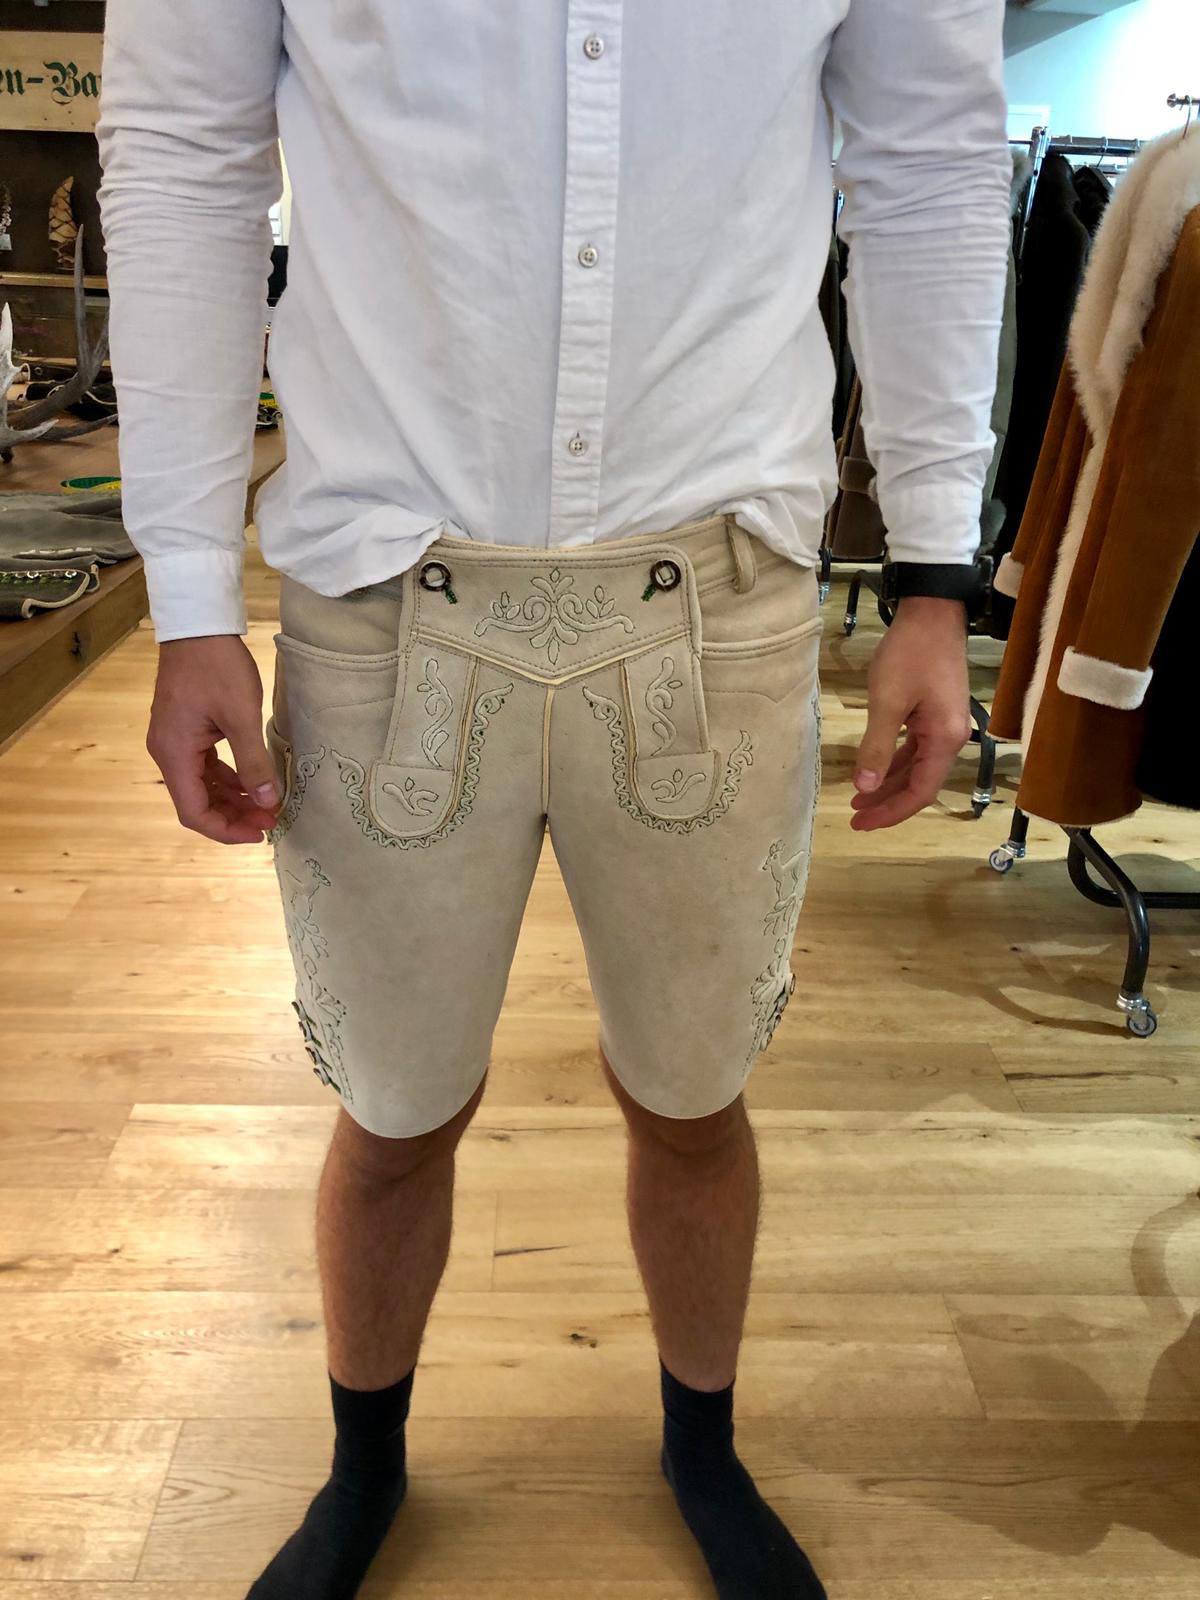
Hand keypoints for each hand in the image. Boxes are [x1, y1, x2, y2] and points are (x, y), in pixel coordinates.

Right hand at [147, 635, 279, 843]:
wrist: (198, 626)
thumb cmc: (218, 667)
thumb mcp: (241, 716)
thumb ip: (253, 762)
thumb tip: (268, 801)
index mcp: (173, 754)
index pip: (194, 812)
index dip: (226, 829)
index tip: (259, 832)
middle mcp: (167, 752)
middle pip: (197, 802)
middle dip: (233, 815)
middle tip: (271, 819)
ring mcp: (174, 741)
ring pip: (202, 785)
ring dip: (232, 798)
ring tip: (267, 804)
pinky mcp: (186, 730)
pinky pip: (204, 766)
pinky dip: (227, 778)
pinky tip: (253, 781)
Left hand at [851, 596, 971, 831]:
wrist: (932, 612)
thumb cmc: (909, 653)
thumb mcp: (886, 701)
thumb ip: (876, 747)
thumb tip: (866, 788)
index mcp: (945, 739)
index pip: (920, 792)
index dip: (891, 812)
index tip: (862, 822)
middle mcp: (951, 738)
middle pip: (919, 784)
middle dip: (887, 803)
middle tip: (855, 817)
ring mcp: (944, 726)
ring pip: (916, 768)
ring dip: (888, 784)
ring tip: (859, 799)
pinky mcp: (935, 714)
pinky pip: (915, 749)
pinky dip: (895, 762)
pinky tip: (874, 770)